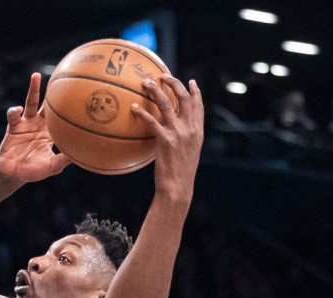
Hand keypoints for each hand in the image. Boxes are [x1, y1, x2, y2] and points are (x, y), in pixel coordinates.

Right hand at [0, 73, 71, 181]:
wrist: (13, 174)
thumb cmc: (34, 170)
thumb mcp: (52, 166)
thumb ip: (64, 159)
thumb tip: (84, 154)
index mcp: (51, 131)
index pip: (61, 115)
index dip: (69, 105)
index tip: (80, 93)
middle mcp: (39, 123)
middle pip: (48, 102)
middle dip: (53, 89)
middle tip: (62, 73)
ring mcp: (26, 123)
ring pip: (30, 102)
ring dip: (33, 88)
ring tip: (36, 76)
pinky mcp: (13, 126)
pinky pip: (13, 115)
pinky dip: (14, 111)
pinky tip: (18, 110)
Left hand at [132, 74, 204, 200]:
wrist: (178, 187)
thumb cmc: (181, 173)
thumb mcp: (189, 153)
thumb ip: (186, 138)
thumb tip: (175, 131)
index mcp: (198, 131)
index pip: (198, 105)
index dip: (195, 91)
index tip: (190, 81)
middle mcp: (190, 128)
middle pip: (183, 98)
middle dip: (173, 83)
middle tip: (163, 75)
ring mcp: (178, 133)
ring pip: (167, 104)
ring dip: (155, 90)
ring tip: (145, 82)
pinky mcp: (165, 140)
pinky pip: (152, 122)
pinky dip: (142, 113)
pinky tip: (134, 108)